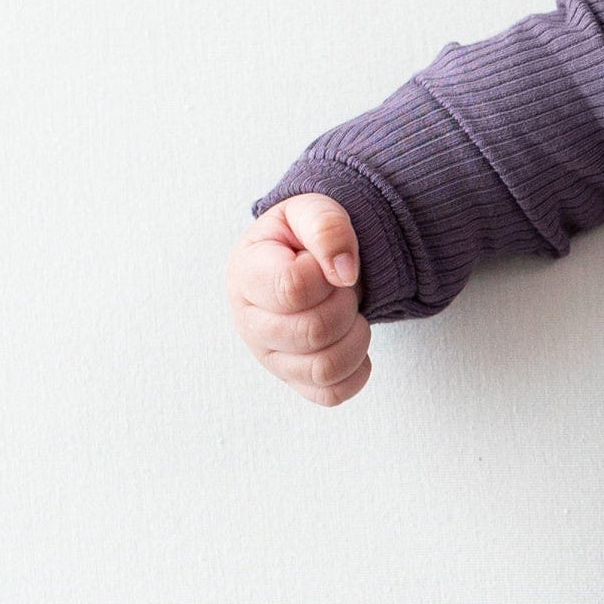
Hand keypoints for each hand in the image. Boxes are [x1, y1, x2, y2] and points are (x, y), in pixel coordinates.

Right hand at [226, 193, 370, 405]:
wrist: (309, 260)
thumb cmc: (303, 236)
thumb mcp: (314, 210)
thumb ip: (327, 227)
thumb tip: (342, 273)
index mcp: (246, 275)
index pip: (293, 288)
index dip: (324, 274)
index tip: (323, 264)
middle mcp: (250, 323)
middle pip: (313, 332)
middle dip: (344, 304)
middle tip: (339, 289)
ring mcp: (271, 358)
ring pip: (325, 368)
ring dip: (356, 338)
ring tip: (348, 313)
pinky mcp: (294, 381)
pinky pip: (333, 394)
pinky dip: (357, 369)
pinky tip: (350, 340)